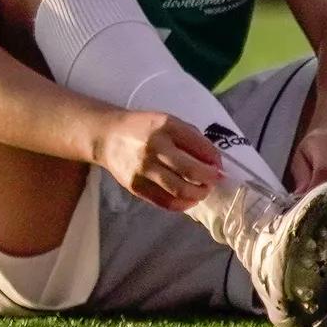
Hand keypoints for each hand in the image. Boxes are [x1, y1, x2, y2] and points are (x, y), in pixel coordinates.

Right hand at [93, 109, 225, 213]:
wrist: (107, 137)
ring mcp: (143, 169)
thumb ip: (191, 138)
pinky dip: (182, 204)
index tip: (219, 165)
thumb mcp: (167, 122)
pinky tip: (188, 200)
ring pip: (179, 190)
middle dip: (209, 179)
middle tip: (214, 181)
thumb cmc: (143, 128)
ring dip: (198, 194)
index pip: (199, 147)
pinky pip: (164, 202)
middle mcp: (154, 148)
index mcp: (165, 127)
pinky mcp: (136, 186)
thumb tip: (214, 161)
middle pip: (191, 171)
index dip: (215, 160)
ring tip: (202, 191)